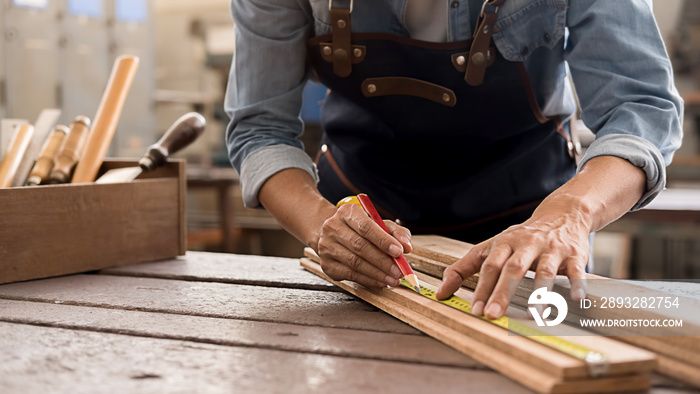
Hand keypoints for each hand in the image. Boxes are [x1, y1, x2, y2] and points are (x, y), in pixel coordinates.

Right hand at [317, 203, 412, 287]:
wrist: (332, 234)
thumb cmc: (360, 228)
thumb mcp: (378, 223)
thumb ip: (396, 232)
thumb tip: (407, 246)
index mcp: (347, 213)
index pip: (366, 227)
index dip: (383, 241)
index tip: (399, 252)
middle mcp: (333, 228)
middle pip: (360, 246)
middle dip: (383, 261)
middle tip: (399, 270)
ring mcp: (327, 247)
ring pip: (355, 263)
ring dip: (377, 273)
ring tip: (393, 279)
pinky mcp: (327, 264)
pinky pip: (350, 274)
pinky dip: (368, 280)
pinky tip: (381, 281)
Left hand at [436, 195, 589, 318]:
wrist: (562, 215)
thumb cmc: (520, 239)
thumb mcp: (490, 247)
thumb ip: (463, 268)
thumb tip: (440, 293)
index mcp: (504, 243)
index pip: (489, 266)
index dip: (481, 288)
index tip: (475, 310)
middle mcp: (527, 244)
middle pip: (513, 269)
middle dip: (502, 292)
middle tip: (493, 315)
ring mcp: (552, 249)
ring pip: (545, 271)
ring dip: (539, 293)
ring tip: (532, 315)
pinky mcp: (575, 255)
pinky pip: (577, 271)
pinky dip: (577, 285)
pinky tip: (576, 300)